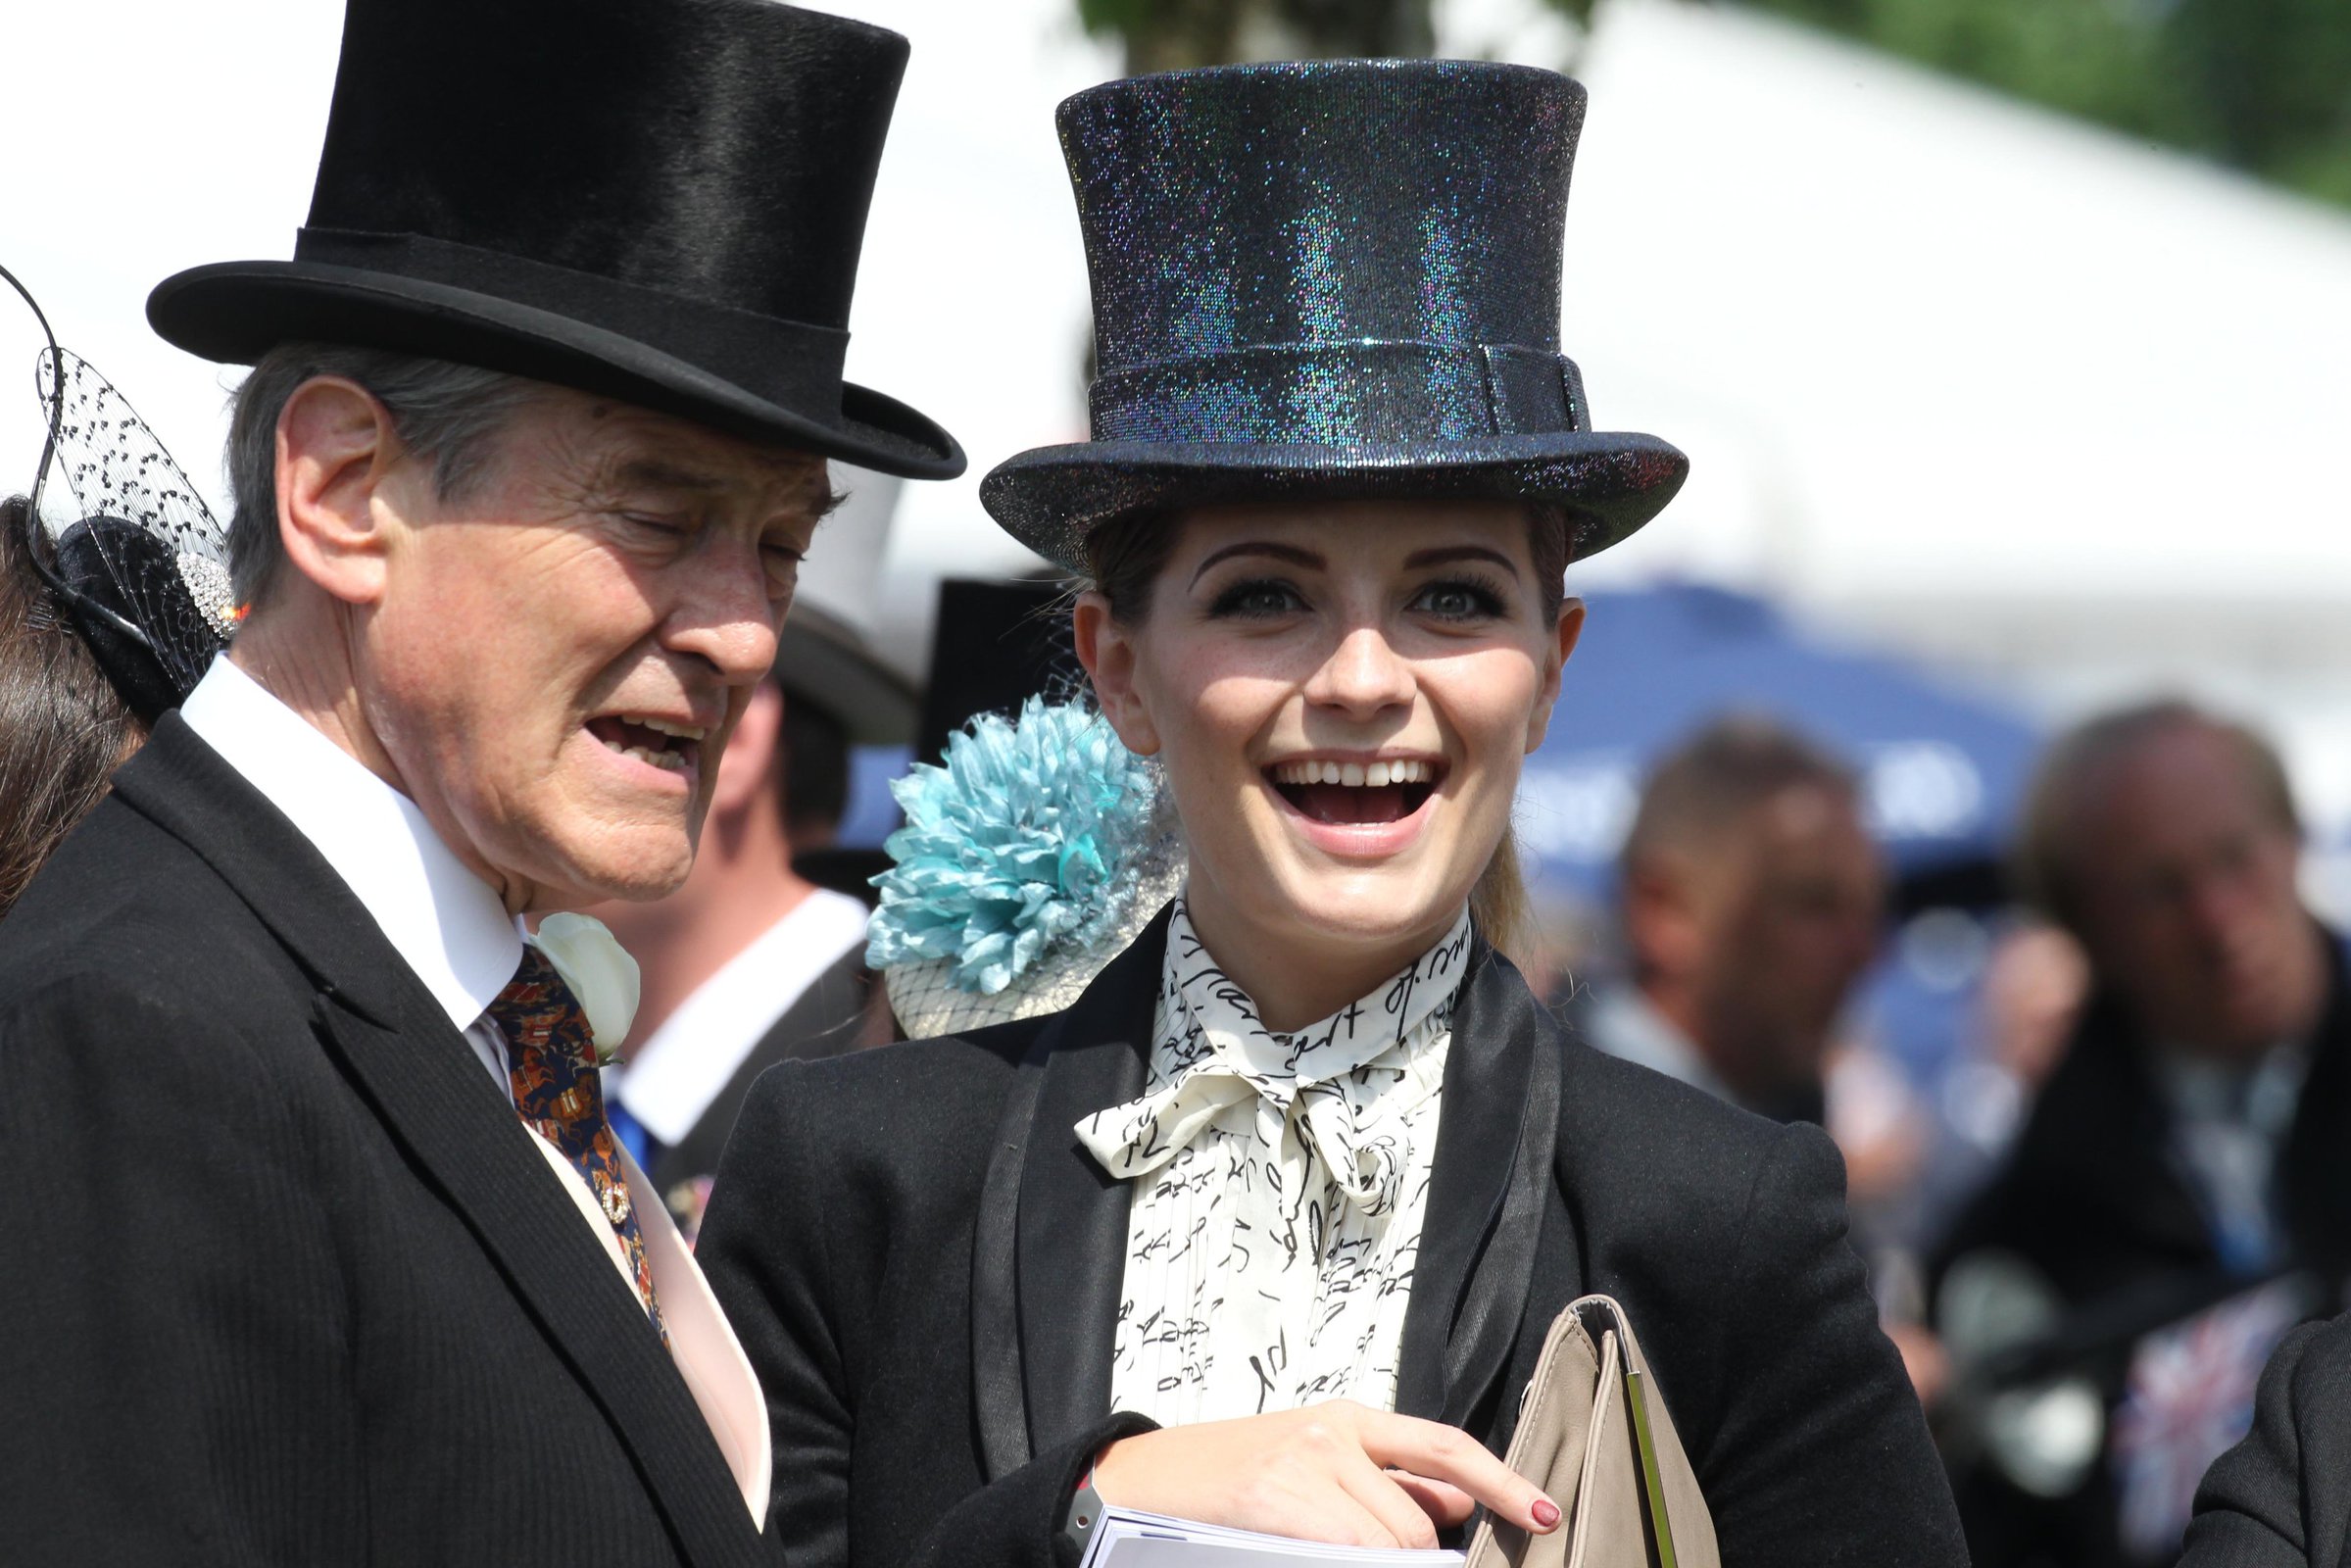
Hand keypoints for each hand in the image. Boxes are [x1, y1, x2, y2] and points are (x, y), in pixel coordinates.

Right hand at [1092, 1400, 1561, 1550]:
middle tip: (1372, 1554)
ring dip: (1376, 1564)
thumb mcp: (1319, 1463)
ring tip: (1324, 1548)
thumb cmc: (1238, 1482)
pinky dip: (1349, 1563)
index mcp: (1352, 1418)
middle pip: (1417, 1519)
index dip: (1500, 1481)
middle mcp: (1335, 1431)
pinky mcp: (1278, 1497)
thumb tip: (1454, 1504)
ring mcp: (1306, 1462)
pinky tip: (1313, 1552)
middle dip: (1413, 1557)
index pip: (1446, 1446)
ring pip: (1387, 1543)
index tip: (1543, 1510)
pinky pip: (1347, 1552)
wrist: (1150, 1482)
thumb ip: (1386, 1481)